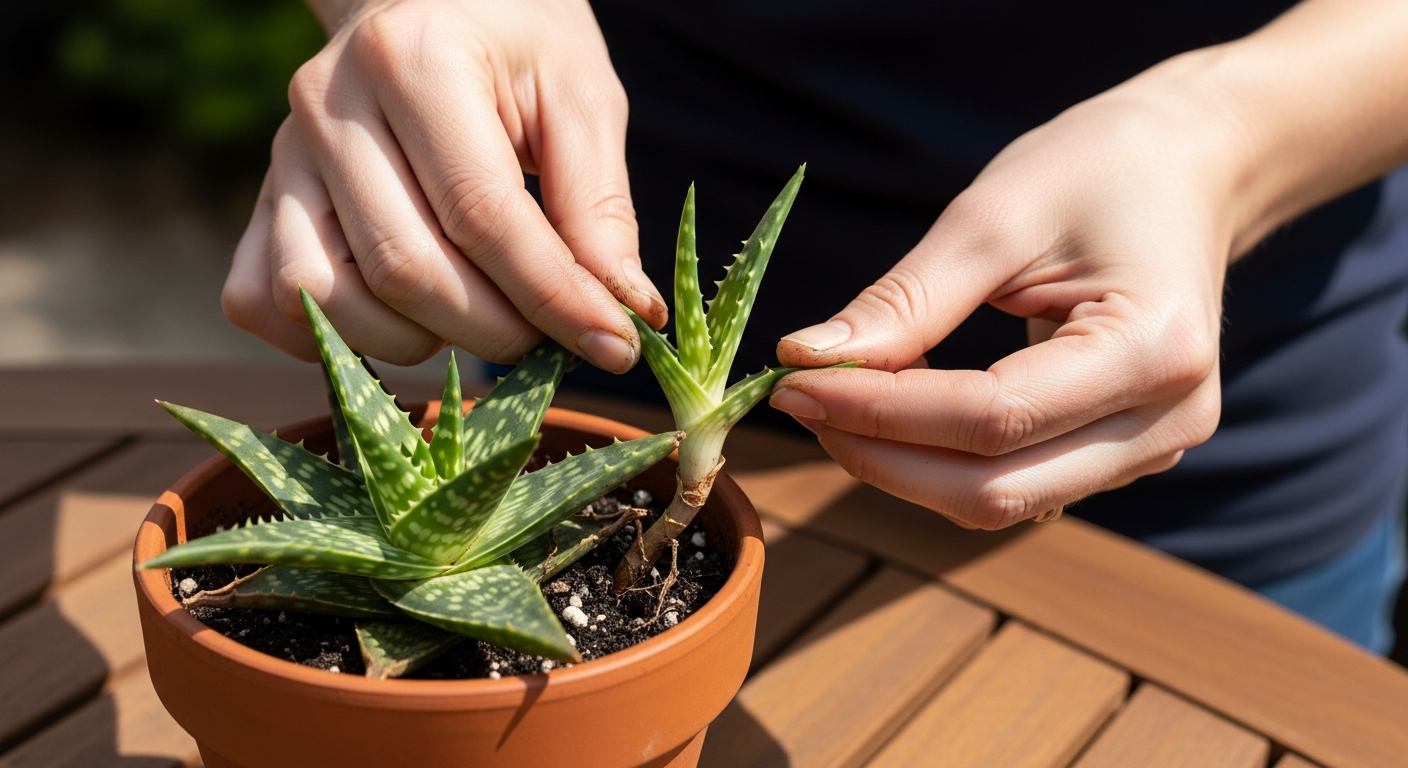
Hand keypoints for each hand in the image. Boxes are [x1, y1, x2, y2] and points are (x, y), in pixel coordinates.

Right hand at [222, 0, 665, 369]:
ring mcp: (281, 154)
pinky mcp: (260, 198)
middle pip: (404, 268)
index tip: (614, 344)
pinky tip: (402, 320)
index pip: (482, 214)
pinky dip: (330, 337)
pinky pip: (262, 299)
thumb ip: (599, 208)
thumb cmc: (518, 47)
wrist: (433, 1)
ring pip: (326, 297)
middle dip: (497, 330)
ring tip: (481, 318)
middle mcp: (329, 105)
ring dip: (416, 342)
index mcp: (416, 59)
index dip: (553, 297)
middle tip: (555, 340)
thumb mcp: (582, 101)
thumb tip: (624, 313)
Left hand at [771, 59, 1248, 528]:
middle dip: (882, 455)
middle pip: (994, 488)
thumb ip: (906, 300)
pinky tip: (895, 411)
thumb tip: (806, 359)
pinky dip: (943, 460)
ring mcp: (1156, 448)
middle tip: (800, 401)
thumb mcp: (995, 215)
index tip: (794, 382)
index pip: (990, 419)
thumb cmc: (1099, 169)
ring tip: (837, 400)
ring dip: (905, 465)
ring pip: (1001, 500)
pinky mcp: (1127, 452)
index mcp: (1153, 350)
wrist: (1192, 168)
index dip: (880, 412)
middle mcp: (1168, 420)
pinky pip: (1018, 482)